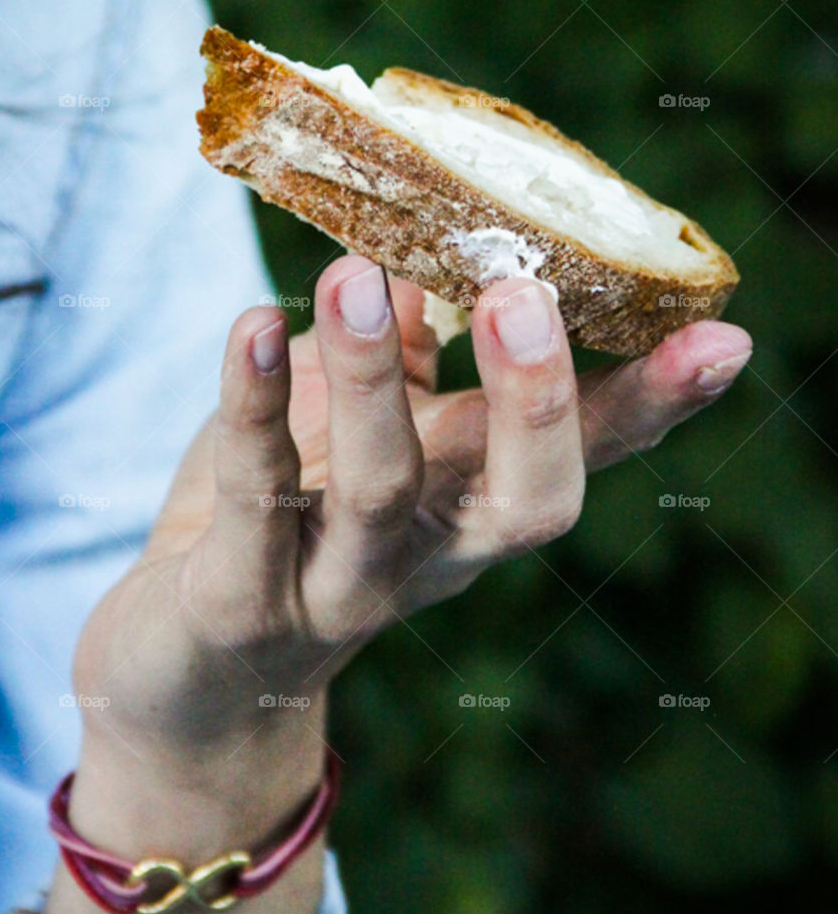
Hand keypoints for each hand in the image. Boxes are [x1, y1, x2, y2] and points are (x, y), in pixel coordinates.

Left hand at [72, 256, 750, 779]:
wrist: (191, 669)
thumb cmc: (288, 519)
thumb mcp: (358, 435)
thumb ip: (396, 356)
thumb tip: (414, 245)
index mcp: (474, 505)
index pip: (584, 457)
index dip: (653, 406)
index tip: (721, 337)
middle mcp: (431, 555)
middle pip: (523, 504)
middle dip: (534, 403)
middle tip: (524, 295)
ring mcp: (342, 587)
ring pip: (380, 490)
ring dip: (373, 381)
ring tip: (356, 273)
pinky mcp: (244, 601)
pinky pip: (255, 494)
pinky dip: (255, 403)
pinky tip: (254, 325)